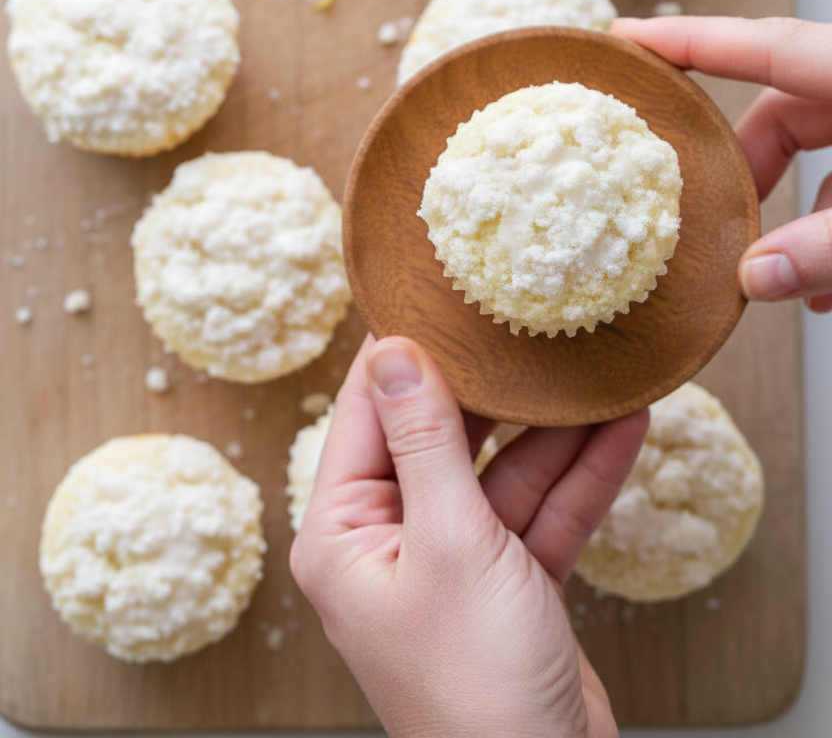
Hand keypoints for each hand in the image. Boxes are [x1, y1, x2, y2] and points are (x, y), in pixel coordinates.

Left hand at [290, 334, 647, 737]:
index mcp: (344, 534)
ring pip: (502, 473)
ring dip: (553, 432)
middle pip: (440, 439)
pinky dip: (579, 477)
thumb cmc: (474, 688)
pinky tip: (620, 428)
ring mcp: (452, 564)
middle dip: (494, 393)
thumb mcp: (449, 541)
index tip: (435, 296)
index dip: (403, 354)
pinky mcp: (507, 584)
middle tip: (526, 328)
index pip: (366, 416)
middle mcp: (391, 542)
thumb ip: (426, 441)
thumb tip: (394, 352)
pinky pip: (540, 512)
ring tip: (592, 373)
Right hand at [612, 15, 831, 310]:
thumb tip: (754, 279)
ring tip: (790, 276)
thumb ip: (823, 249)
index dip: (687, 39)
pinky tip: (828, 288)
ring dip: (799, 214)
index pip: (759, 43)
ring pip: (821, 149)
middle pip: (784, 108)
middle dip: (746, 167)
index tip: (626, 37)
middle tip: (717, 217)